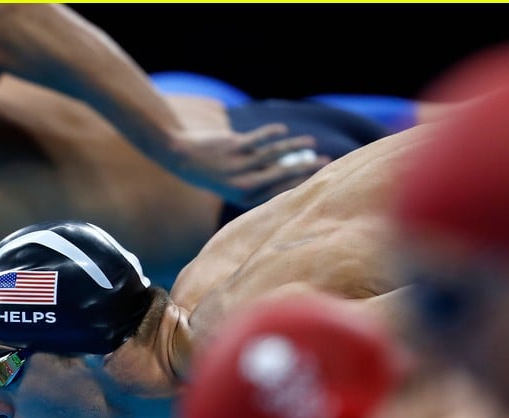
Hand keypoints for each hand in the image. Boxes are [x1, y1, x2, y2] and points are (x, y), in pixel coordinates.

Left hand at [168, 125, 330, 208]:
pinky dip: (273, 133)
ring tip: (312, 144)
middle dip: (307, 168)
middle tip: (326, 162)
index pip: (280, 191)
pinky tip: (283, 131)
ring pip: (275, 155)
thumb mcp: (236, 180)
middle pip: (283, 174)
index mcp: (245, 197)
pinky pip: (259, 139)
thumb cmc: (214, 170)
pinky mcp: (234, 146)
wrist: (182, 158)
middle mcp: (244, 184)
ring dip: (296, 147)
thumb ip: (262, 176)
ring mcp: (239, 165)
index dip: (301, 184)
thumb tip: (292, 168)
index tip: (320, 179)